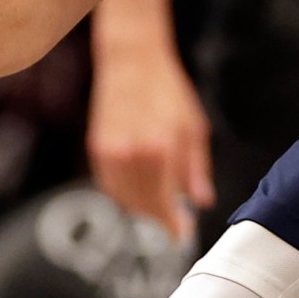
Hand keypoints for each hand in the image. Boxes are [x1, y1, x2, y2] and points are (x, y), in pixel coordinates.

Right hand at [86, 17, 214, 243]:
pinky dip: (124, 194)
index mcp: (160, 151)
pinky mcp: (96, 148)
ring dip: (142, 208)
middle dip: (159, 218)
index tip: (182, 236)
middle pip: (142, 206)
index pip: (163, 204)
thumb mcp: (193, 128)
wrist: (131, 61)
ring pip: (123, 199)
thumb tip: (201, 202)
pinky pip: (109, 185)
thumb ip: (196, 169)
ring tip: (160, 206)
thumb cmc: (168, 91)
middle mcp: (131, 156)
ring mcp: (110, 153)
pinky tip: (139, 190)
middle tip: (175, 221)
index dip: (173, 225)